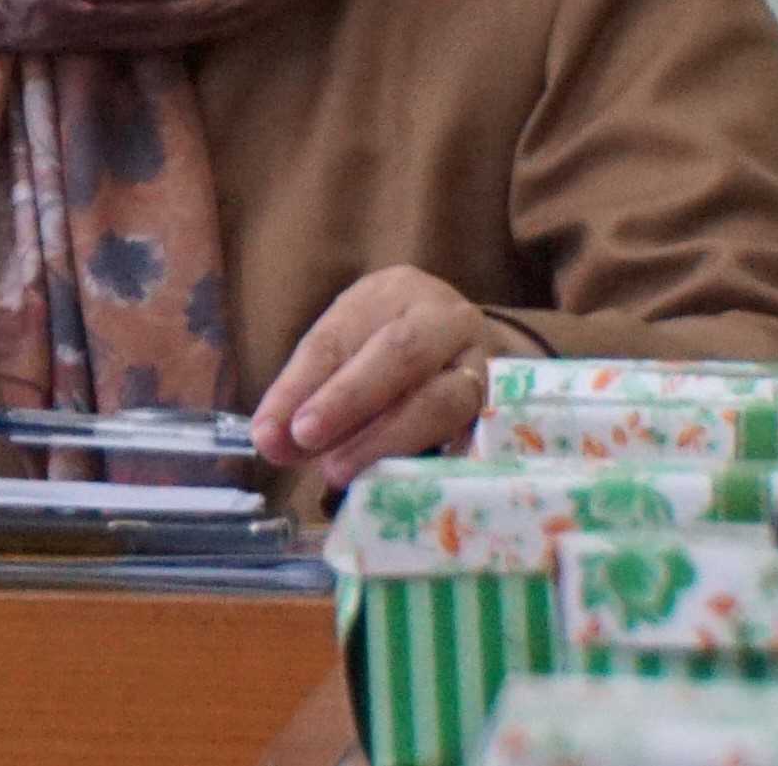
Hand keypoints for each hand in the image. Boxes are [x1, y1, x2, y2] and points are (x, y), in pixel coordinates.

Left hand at [250, 269, 511, 476]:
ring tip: (340, 471)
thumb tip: (271, 442)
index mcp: (392, 292)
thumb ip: (308, 393)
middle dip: (346, 402)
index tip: (270, 431)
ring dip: (384, 440)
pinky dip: (432, 463)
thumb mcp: (349, 350)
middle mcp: (444, 318)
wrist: (474, 349)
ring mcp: (484, 363)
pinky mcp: (507, 410)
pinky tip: (399, 484)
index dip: (298, 386)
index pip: (335, 337)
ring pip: (442, 400)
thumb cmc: (393, 350)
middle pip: (398, 355)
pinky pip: (473, 438)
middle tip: (305, 440)